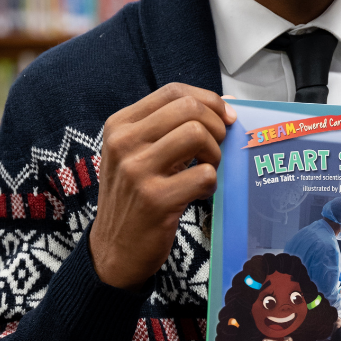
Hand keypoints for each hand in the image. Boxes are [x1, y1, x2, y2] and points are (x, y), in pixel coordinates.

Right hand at [90, 84, 233, 288]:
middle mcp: (123, 143)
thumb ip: (172, 126)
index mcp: (120, 125)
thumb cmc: (135, 195)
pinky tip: (199, 194)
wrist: (114, 248)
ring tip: (207, 170)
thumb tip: (226, 104)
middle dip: (216, 127)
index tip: (225, 118)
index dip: (208, 100)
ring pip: (198, 135)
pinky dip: (211, 184)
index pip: (173, 92)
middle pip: (190, 109)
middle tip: (216, 149)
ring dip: (215, 154)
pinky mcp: (155, 199)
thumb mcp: (140, 154)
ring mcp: (137, 171)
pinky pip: (205, 174)